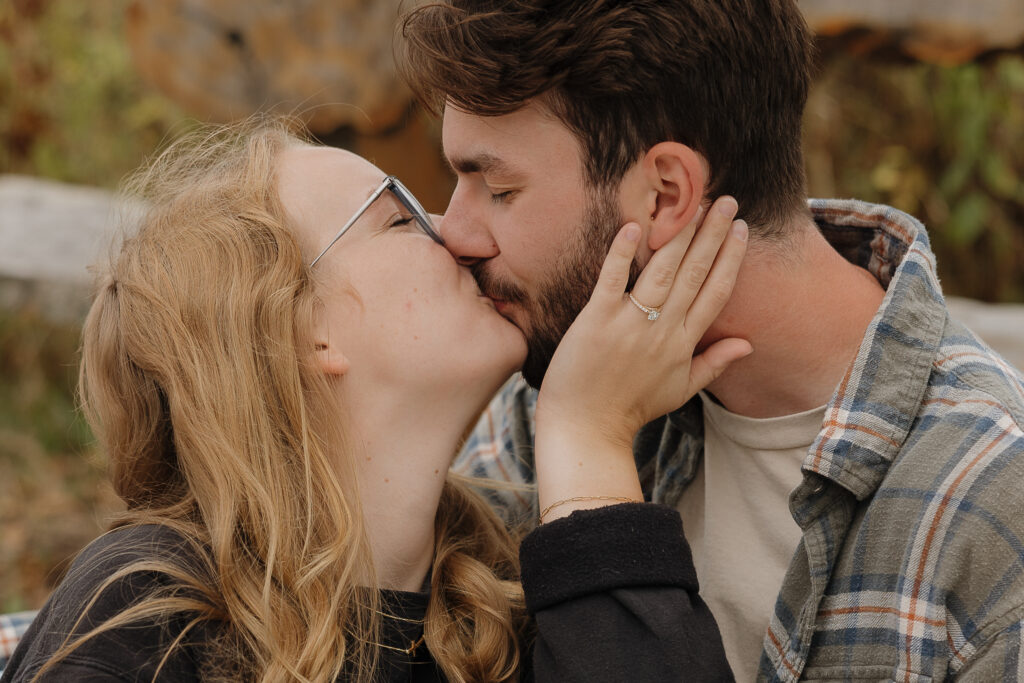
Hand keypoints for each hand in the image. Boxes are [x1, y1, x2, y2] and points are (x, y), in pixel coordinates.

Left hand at [533, 196, 749, 520]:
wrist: (587, 428)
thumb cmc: (630, 409)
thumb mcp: (681, 390)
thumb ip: (714, 363)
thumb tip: (748, 343)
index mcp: (684, 344)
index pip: (715, 292)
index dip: (730, 258)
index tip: (741, 228)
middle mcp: (662, 330)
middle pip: (695, 273)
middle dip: (712, 234)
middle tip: (725, 200)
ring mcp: (630, 324)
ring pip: (662, 271)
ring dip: (679, 236)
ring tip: (692, 204)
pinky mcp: (597, 320)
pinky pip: (612, 280)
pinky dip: (622, 254)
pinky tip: (634, 226)